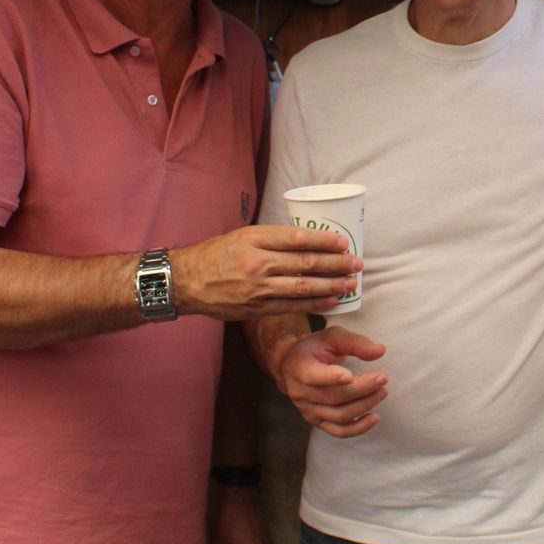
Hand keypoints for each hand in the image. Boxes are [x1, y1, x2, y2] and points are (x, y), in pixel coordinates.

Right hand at [173, 224, 359, 319]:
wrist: (186, 281)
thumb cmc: (216, 254)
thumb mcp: (242, 235)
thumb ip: (272, 238)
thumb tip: (308, 239)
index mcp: (254, 239)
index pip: (297, 238)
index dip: (324, 241)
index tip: (344, 242)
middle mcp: (257, 263)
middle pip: (305, 263)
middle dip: (336, 264)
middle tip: (357, 263)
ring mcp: (258, 288)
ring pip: (302, 286)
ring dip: (331, 286)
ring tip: (350, 283)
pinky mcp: (256, 307)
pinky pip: (292, 306)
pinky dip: (314, 304)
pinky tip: (331, 301)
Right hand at [275, 326, 387, 436]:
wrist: (294, 366)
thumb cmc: (316, 348)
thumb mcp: (332, 336)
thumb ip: (355, 343)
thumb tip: (380, 351)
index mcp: (299, 367)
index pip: (312, 375)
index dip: (331, 377)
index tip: (350, 376)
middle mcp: (300, 392)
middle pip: (333, 397)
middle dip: (361, 389)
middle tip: (382, 379)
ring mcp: (308, 410)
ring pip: (339, 415)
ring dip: (364, 406)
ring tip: (382, 392)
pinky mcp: (317, 421)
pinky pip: (339, 431)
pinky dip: (358, 428)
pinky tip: (374, 418)